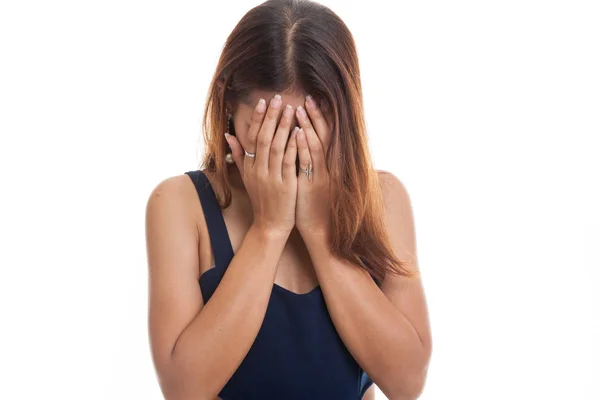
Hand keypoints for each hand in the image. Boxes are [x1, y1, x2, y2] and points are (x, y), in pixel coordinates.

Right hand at [225, 95, 297, 235]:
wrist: (270, 225)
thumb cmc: (262, 200)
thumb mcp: (247, 178)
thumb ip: (239, 156)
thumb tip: (229, 136)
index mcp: (250, 167)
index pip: (252, 137)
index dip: (258, 119)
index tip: (264, 102)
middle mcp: (258, 170)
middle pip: (264, 138)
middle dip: (272, 117)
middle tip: (279, 98)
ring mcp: (271, 178)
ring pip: (276, 147)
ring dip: (283, 127)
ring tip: (291, 109)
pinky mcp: (285, 185)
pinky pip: (289, 162)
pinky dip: (294, 146)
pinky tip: (300, 132)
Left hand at [294, 95, 331, 239]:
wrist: (322, 230)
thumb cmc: (316, 206)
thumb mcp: (316, 183)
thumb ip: (313, 164)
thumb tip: (303, 147)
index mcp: (328, 165)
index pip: (325, 136)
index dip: (319, 118)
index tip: (312, 101)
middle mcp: (328, 167)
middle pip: (323, 135)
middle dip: (315, 116)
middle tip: (307, 97)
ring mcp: (322, 174)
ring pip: (316, 144)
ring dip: (308, 125)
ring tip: (299, 109)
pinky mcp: (314, 183)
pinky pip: (309, 161)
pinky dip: (304, 146)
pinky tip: (297, 133)